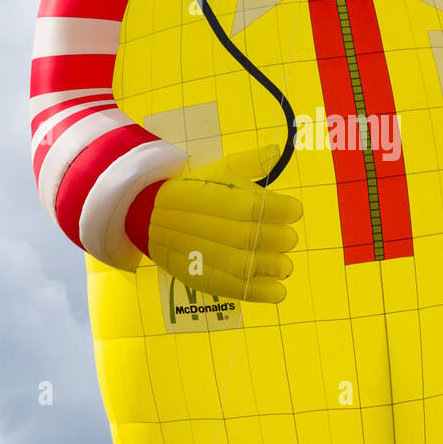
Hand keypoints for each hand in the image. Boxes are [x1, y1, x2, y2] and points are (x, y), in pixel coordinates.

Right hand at [147, 144, 301, 303]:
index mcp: (224, 199)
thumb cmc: (195, 190)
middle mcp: (217, 228)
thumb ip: (251, 162)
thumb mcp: (220, 170)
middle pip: (260, 238)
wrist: (150, 215)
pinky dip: (262, 293)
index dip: (286, 210)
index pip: (262, 207)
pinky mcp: (205, 277)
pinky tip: (279, 291)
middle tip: (286, 238)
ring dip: (275, 266)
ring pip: (251, 265)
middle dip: (281, 239)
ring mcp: (210, 255)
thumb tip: (276, 151)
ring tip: (282, 264)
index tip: (293, 210)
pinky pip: (237, 290)